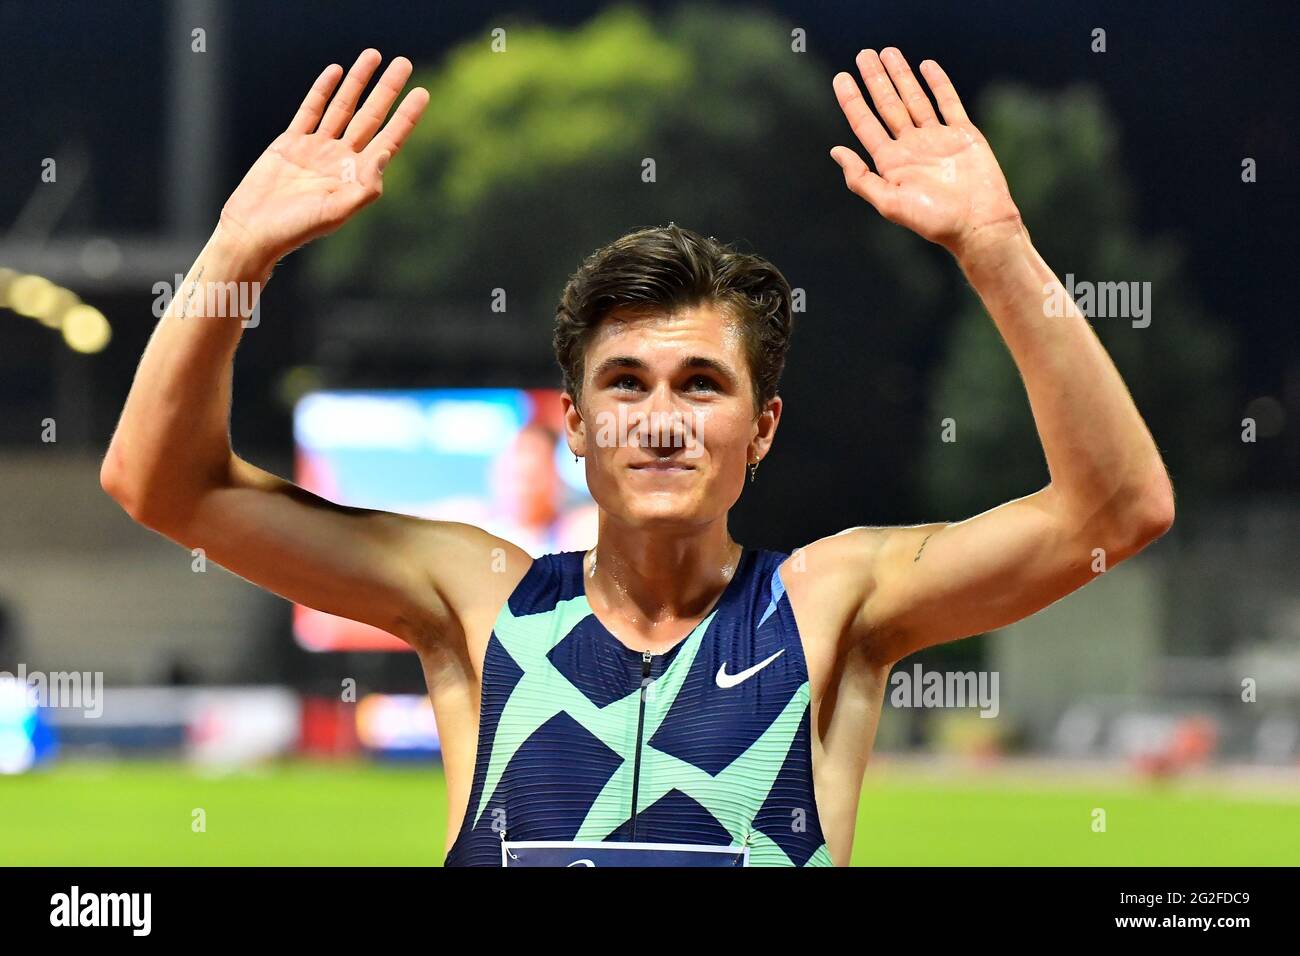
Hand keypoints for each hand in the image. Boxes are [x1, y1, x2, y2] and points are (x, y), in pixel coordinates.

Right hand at [219, 49, 428, 261]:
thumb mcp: (336, 212)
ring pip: (342, 107)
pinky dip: (323, 90)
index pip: (389, 139)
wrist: (254, 229)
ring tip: (373, 55)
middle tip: (404, 63)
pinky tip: (336, 72)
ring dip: (358, 81)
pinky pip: (311, 110)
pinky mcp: (291, 143)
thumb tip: (384, 154)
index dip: (406, 116)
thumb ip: (365, 187)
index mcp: (357, 176)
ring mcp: (317, 149)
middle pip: (370, 116)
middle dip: (387, 90)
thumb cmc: (296, 228)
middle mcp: (341, 159)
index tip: (422, 93)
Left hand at [830, 48, 1021, 257]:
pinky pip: (948, 103)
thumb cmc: (934, 221)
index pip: (866, 124)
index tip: (840, 77)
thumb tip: (836, 151)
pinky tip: (926, 67)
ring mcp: (937, 139)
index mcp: (891, 163)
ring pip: (915, 99)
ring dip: (901, 75)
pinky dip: (938, 84)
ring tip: (888, 52)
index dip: (852, 100)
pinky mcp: (963, 134)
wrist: (978, 224)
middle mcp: (911, 147)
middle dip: (875, 79)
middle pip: (888, 105)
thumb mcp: (890, 203)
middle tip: (863, 55)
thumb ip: (861, 179)